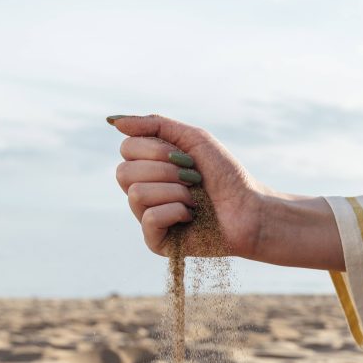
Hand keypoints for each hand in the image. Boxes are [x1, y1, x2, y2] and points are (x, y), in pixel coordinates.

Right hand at [110, 114, 265, 257]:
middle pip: (124, 172)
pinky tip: (192, 216)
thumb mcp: (193, 139)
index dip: (156, 150)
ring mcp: (147, 218)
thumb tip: (112, 120)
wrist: (250, 209)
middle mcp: (142, 191)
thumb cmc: (225, 175)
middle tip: (193, 179)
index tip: (187, 158)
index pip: (126, 149)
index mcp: (147, 167)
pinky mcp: (156, 241)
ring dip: (175, 192)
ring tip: (195, 199)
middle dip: (165, 171)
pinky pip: (149, 218)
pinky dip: (176, 211)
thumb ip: (154, 125)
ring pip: (136, 194)